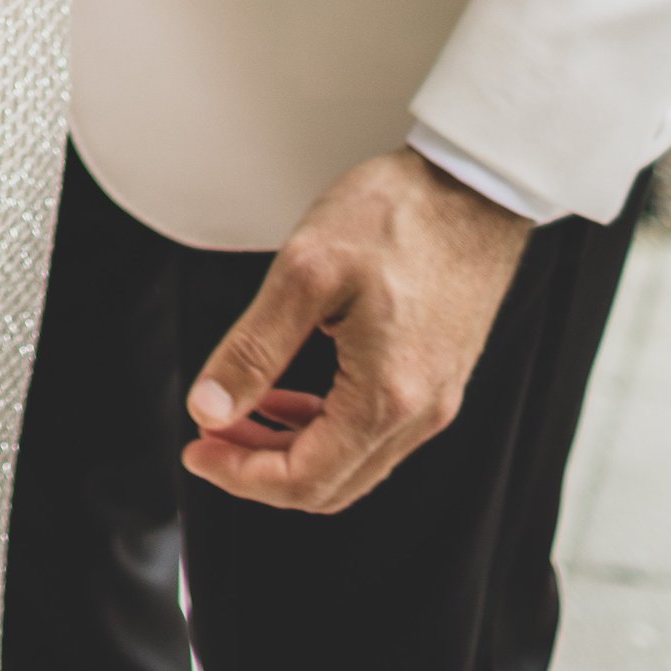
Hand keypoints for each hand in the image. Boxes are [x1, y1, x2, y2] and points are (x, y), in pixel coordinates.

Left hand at [182, 147, 532, 514]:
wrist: (474, 185)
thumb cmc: (398, 215)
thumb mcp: (304, 272)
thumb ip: (253, 349)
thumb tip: (208, 408)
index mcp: (387, 396)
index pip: (304, 480)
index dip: (239, 475)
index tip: (196, 448)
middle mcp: (419, 413)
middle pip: (328, 486)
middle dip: (258, 467)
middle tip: (209, 430)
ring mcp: (434, 399)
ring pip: (350, 465)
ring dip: (288, 448)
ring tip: (238, 411)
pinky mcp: (437, 378)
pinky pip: (373, 433)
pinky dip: (322, 426)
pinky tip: (289, 394)